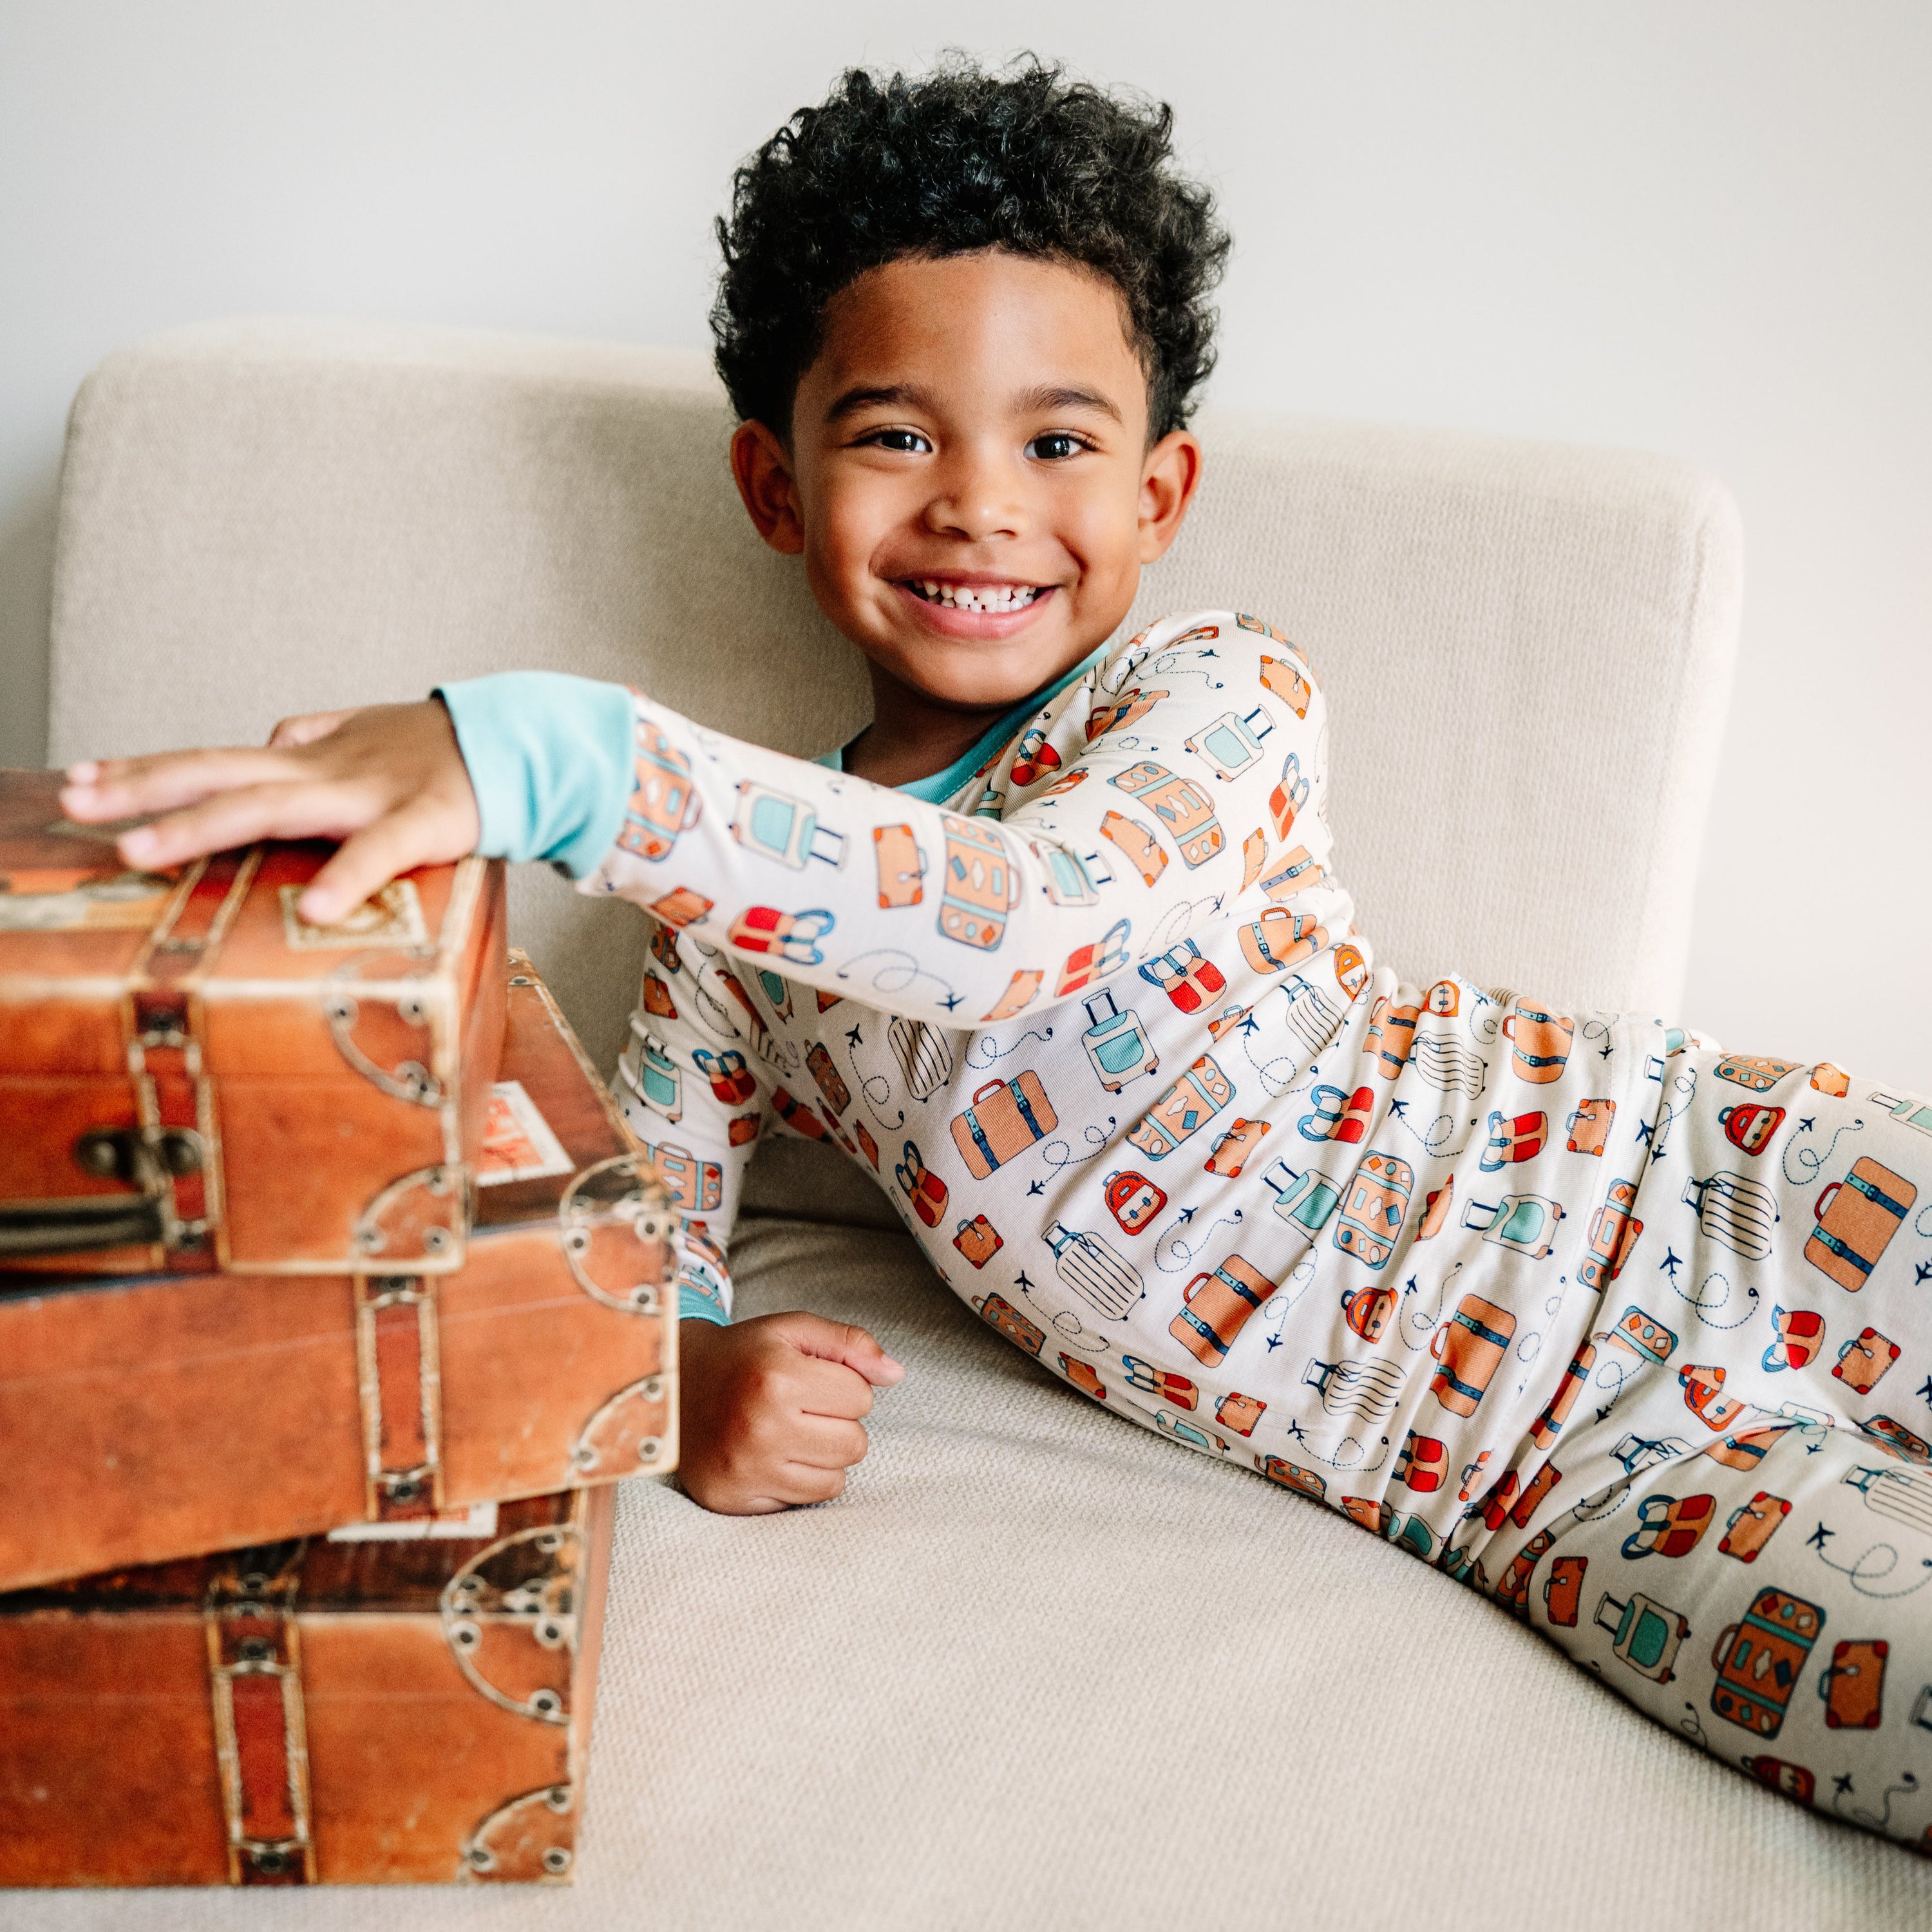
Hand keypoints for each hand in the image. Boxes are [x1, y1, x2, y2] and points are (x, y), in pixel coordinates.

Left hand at [56, 701, 480, 926]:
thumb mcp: (370, 736)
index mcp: (310, 758)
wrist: (523, 741)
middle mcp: (325, 771)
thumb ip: (316, 735)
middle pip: (218, 775)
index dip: (145, 769)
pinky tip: (319, 910)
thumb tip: (268, 736)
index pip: (212, 760)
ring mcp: (369, 794)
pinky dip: (349, 877)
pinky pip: (382, 852)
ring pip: (272, 805)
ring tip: (141, 849)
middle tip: (75, 804)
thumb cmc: (444, 751)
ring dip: (202, 826)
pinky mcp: (426, 821)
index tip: (78, 778)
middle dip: (142, 790)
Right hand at [677, 1311, 904, 1514]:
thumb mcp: (793, 1330)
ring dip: (823, 1456)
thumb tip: (896, 1374)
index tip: (813, 1379)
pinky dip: (798, 1481)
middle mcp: (760, 1429)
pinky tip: (770, 1455)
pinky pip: (804, 1503)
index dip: (844, 1384)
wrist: (672, 1388)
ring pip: (836, 1480)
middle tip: (802, 1407)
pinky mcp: (734, 1502)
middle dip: (839, 1423)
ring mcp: (746, 1471)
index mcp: (776, 1379)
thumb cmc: (743, 1356)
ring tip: (788, 1431)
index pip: (862, 1397)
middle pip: (855, 1444)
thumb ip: (849, 1344)